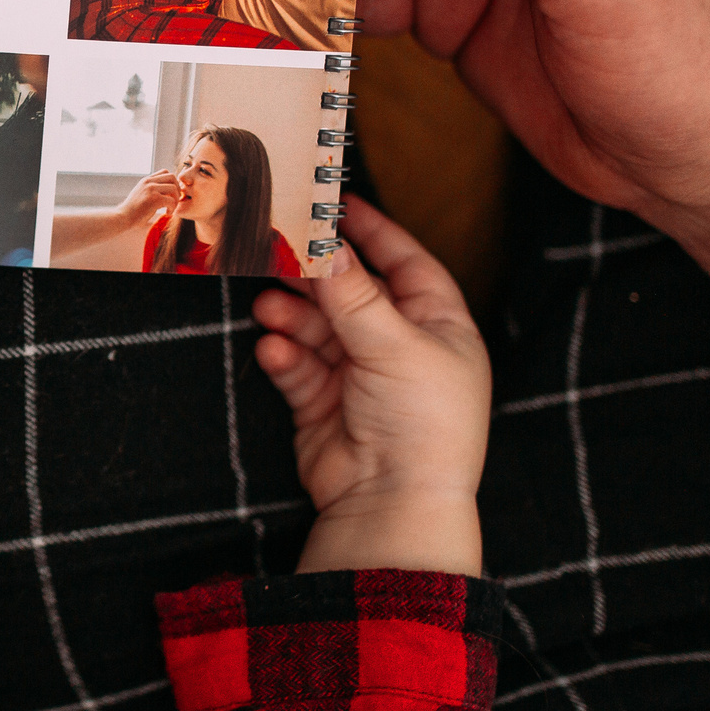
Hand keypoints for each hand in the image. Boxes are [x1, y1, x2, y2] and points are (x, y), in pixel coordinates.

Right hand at [115, 169, 181, 226]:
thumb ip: (151, 190)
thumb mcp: (141, 194)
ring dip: (176, 200)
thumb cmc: (132, 210)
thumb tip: (166, 192)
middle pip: (172, 177)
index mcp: (146, 180)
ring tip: (171, 208)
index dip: (172, 182)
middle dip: (177, 189)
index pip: (165, 172)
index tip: (171, 194)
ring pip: (173, 188)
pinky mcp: (154, 199)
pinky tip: (167, 213)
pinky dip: (172, 208)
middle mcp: (149, 182)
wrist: (123, 217)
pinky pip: (171, 200)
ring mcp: (151, 189)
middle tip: (174, 201)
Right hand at [252, 197, 486, 575]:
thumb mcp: (394, 344)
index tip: (338, 206)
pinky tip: (274, 349)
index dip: (375, 234)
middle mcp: (401, 349)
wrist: (394, 504)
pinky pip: (299, 365)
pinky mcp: (324, 405)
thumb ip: (352, 291)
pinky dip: (284, 354)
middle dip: (316, 277)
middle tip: (279, 250)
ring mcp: (361, 378)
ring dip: (293, 315)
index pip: (407, 264)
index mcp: (440, 328)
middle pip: (352, 294)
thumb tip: (326, 242)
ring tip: (268, 306)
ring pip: (318, 328)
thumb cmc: (423, 425)